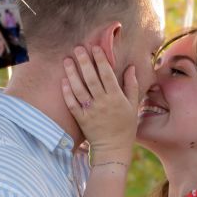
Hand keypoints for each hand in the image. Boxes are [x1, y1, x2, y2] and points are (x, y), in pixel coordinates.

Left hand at [61, 45, 137, 162]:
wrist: (113, 148)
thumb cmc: (125, 126)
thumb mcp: (133, 106)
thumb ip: (131, 85)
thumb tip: (130, 67)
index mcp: (116, 98)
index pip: (107, 74)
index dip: (101, 60)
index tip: (95, 47)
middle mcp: (102, 102)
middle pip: (91, 78)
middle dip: (84, 62)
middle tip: (77, 48)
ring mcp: (90, 111)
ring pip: (79, 89)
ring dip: (72, 74)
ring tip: (67, 60)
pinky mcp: (81, 119)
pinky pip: (72, 104)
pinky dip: (67, 92)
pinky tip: (63, 81)